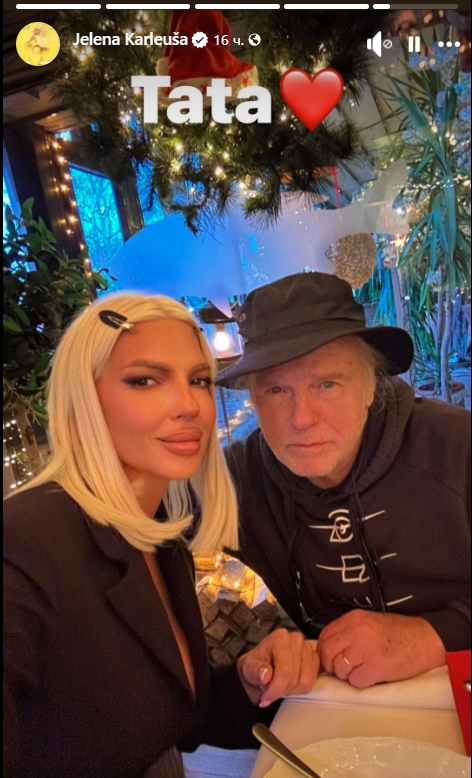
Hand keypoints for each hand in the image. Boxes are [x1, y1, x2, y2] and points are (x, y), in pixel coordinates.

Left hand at [237, 629, 319, 707]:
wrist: (262, 664)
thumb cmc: (256, 665)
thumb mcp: (248, 668)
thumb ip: (255, 671)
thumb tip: (266, 676)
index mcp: (280, 638)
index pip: (285, 670)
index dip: (276, 689)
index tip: (265, 699)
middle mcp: (296, 639)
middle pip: (295, 677)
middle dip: (281, 690)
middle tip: (270, 691)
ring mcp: (308, 648)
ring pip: (305, 681)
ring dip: (290, 690)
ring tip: (279, 686)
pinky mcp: (315, 659)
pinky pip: (311, 682)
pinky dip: (299, 689)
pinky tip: (289, 684)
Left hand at [317, 610, 445, 688]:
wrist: (425, 639)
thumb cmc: (397, 633)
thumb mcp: (368, 623)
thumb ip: (348, 633)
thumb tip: (328, 650)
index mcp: (353, 618)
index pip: (325, 636)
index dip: (325, 652)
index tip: (331, 659)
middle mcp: (356, 631)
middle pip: (328, 653)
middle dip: (332, 665)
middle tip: (345, 669)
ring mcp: (366, 648)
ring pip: (340, 669)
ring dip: (348, 675)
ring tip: (364, 670)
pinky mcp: (376, 666)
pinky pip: (356, 682)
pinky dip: (362, 683)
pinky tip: (374, 675)